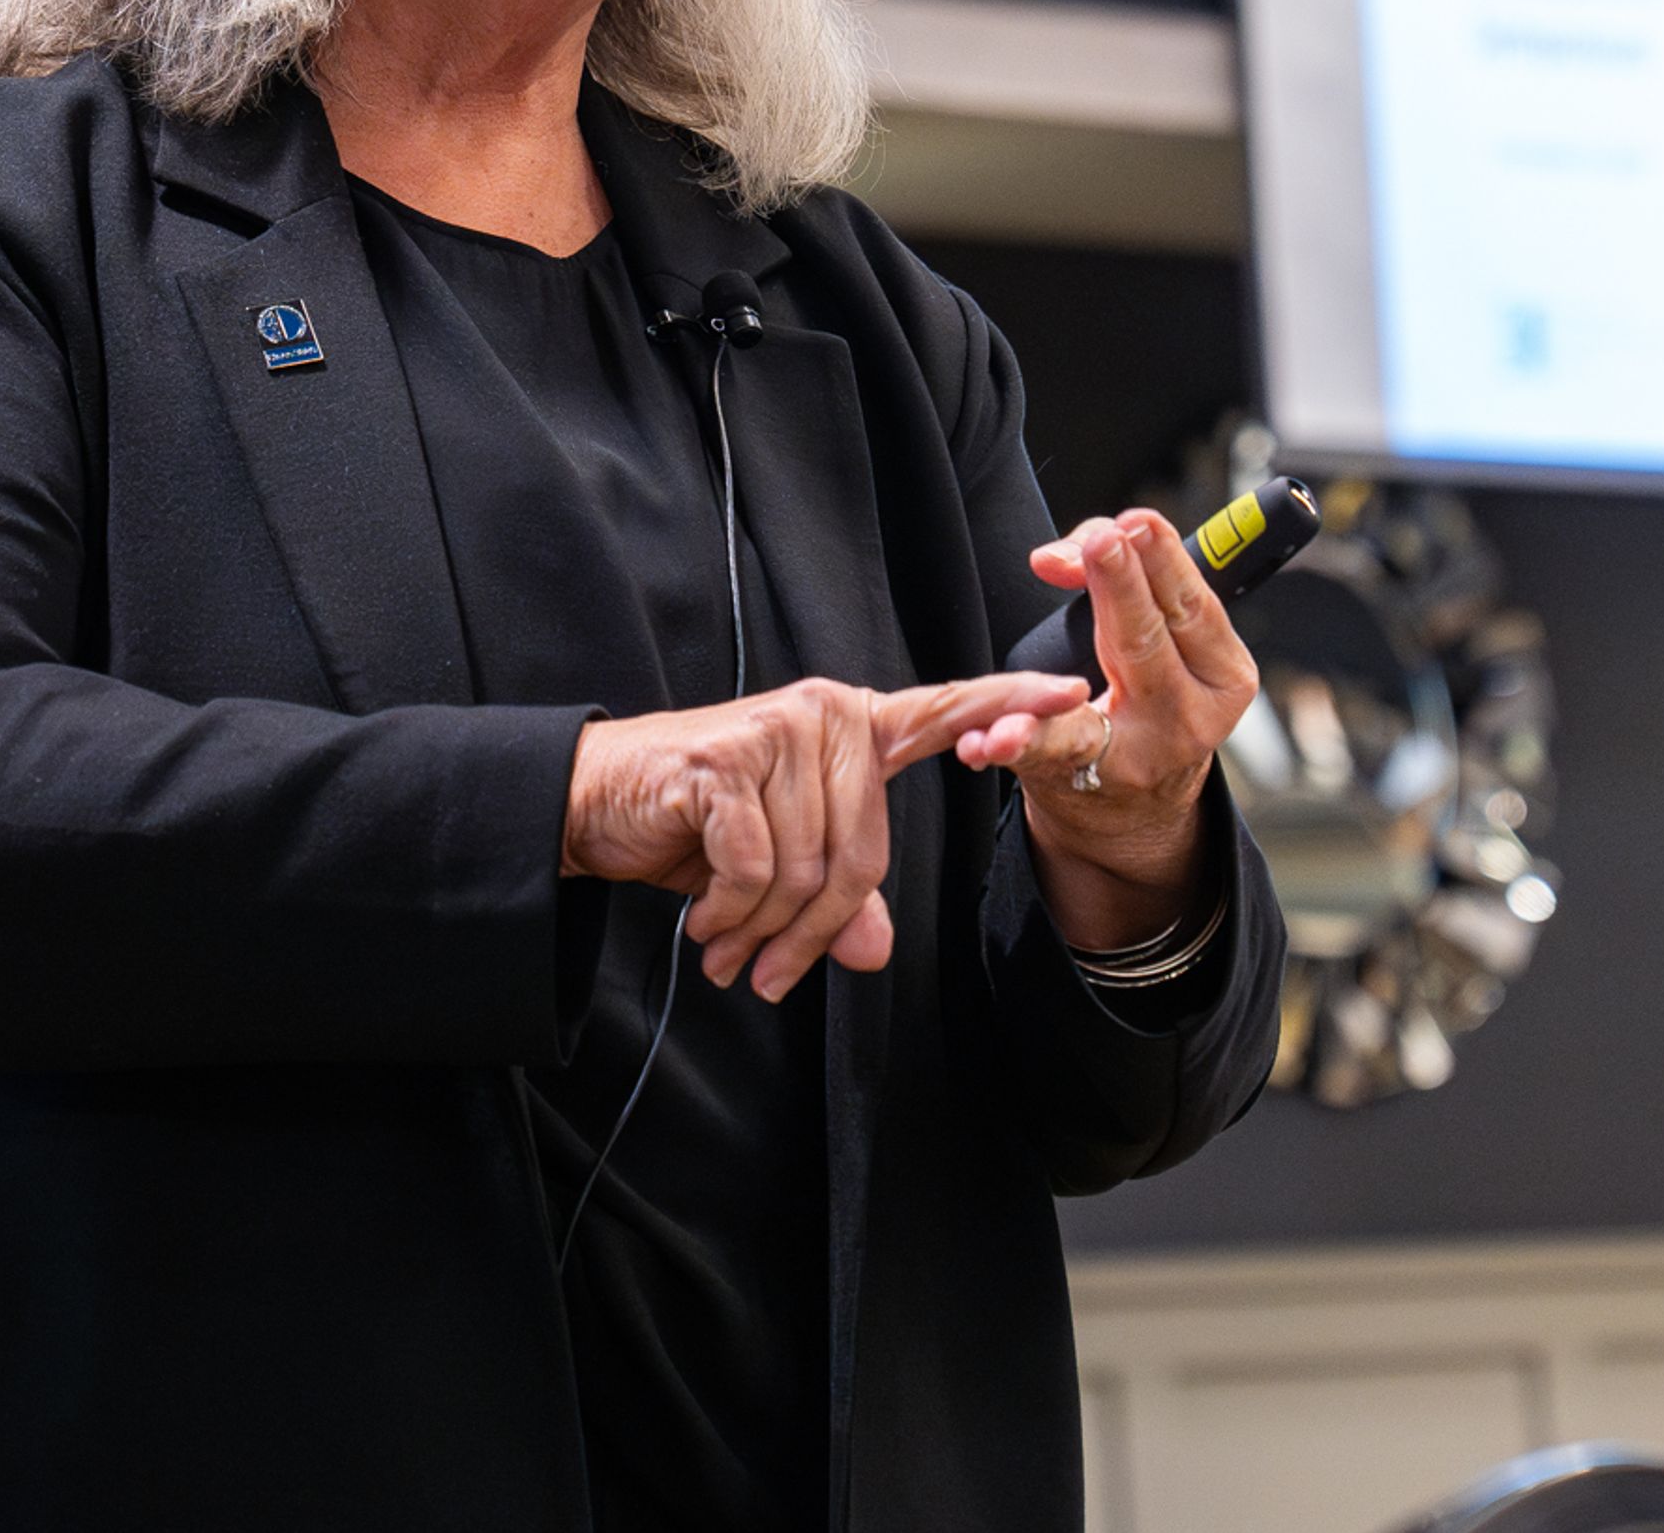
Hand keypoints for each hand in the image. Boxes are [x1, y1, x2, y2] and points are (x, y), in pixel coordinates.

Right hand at [560, 673, 1094, 1001]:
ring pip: (808, 871)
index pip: (943, 711)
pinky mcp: (724, 759)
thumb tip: (872, 951)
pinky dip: (727, 909)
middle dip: (811, 934)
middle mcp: (821, 713)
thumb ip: (837, 900)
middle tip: (763, 974)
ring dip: (761, 931)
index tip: (1077, 689)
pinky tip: (701, 915)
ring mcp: (773, 729)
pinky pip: (757, 866)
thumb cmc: (689, 828)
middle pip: (862, 857)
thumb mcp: (776, 869)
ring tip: (724, 947)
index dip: (1009, 701)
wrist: (587, 803)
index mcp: (850, 727)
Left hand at [1006, 509, 1263, 947]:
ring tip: (1041, 672)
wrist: (1139, 804)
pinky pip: (1044, 756)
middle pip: (1147, 642)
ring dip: (1054, 691)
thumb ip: (1122, 578)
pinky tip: (986, 740)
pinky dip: (1013, 744)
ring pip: (1092, 711)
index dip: (1158, 558)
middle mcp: (1188, 717)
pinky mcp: (1082, 783)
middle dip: (1121, 588)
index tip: (1133, 522)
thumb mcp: (1164, 635)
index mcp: (1223, 672)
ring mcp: (1135, 759)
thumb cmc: (1149, 689)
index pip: (1190, 603)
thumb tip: (1058, 554)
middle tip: (1099, 543)